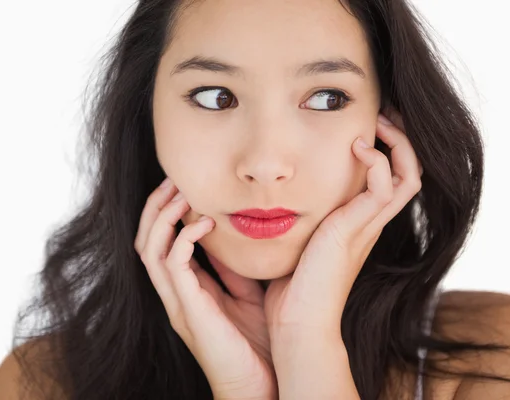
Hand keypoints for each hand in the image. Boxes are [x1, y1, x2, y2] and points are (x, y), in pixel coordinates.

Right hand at [134, 179, 276, 399]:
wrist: (259, 389)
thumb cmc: (255, 345)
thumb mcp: (245, 294)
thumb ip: (232, 269)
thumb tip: (233, 236)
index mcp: (187, 289)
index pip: (162, 242)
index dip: (167, 212)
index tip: (184, 185)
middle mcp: (175, 294)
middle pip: (146, 240)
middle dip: (156, 206)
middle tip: (174, 179)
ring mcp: (178, 303)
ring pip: (150, 249)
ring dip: (163, 216)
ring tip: (181, 192)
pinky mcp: (188, 311)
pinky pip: (173, 266)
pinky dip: (183, 238)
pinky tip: (204, 223)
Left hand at [264, 111, 421, 371]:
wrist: (297, 324)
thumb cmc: (290, 288)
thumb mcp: (294, 242)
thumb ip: (290, 219)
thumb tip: (262, 198)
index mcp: (356, 224)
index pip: (388, 179)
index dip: (385, 150)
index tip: (364, 125)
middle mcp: (368, 223)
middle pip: (409, 172)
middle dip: (399, 139)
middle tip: (380, 114)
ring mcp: (367, 227)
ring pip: (409, 175)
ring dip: (397, 143)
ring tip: (376, 122)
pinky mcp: (358, 230)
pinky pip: (387, 187)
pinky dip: (378, 162)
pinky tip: (357, 147)